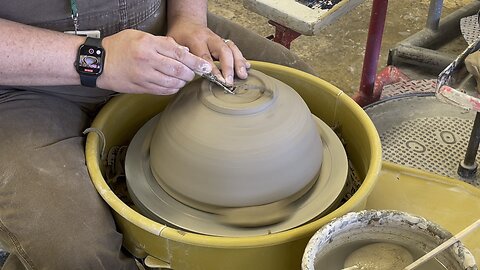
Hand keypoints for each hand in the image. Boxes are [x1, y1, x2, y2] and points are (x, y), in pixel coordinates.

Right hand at [97, 29, 211, 94]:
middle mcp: (147, 60)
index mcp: (148, 44)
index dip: (195, 61)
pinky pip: (164, 91)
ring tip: (183, 78)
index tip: (205, 67)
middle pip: (179, 70)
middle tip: (195, 73)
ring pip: (173, 82)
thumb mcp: (139, 36)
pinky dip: (173, 88)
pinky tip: (174, 84)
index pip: (179, 53)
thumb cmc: (119, 47)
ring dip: (182, 82)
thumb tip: (183, 51)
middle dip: (191, 73)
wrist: (99, 63)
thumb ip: (162, 42)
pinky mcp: (142, 88)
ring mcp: (144, 76)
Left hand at [167, 19, 249, 85]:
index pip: (206, 56)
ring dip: (238, 62)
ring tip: (242, 75)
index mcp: (195, 39)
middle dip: (228, 67)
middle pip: (223, 51)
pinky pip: (235, 48)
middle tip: (230, 81)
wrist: (188, 22)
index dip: (213, 69)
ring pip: (231, 49)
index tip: (219, 80)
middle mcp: (210, 38)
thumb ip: (182, 57)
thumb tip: (189, 73)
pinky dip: (241, 58)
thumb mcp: (174, 44)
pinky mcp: (223, 42)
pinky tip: (247, 67)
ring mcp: (218, 39)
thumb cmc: (180, 36)